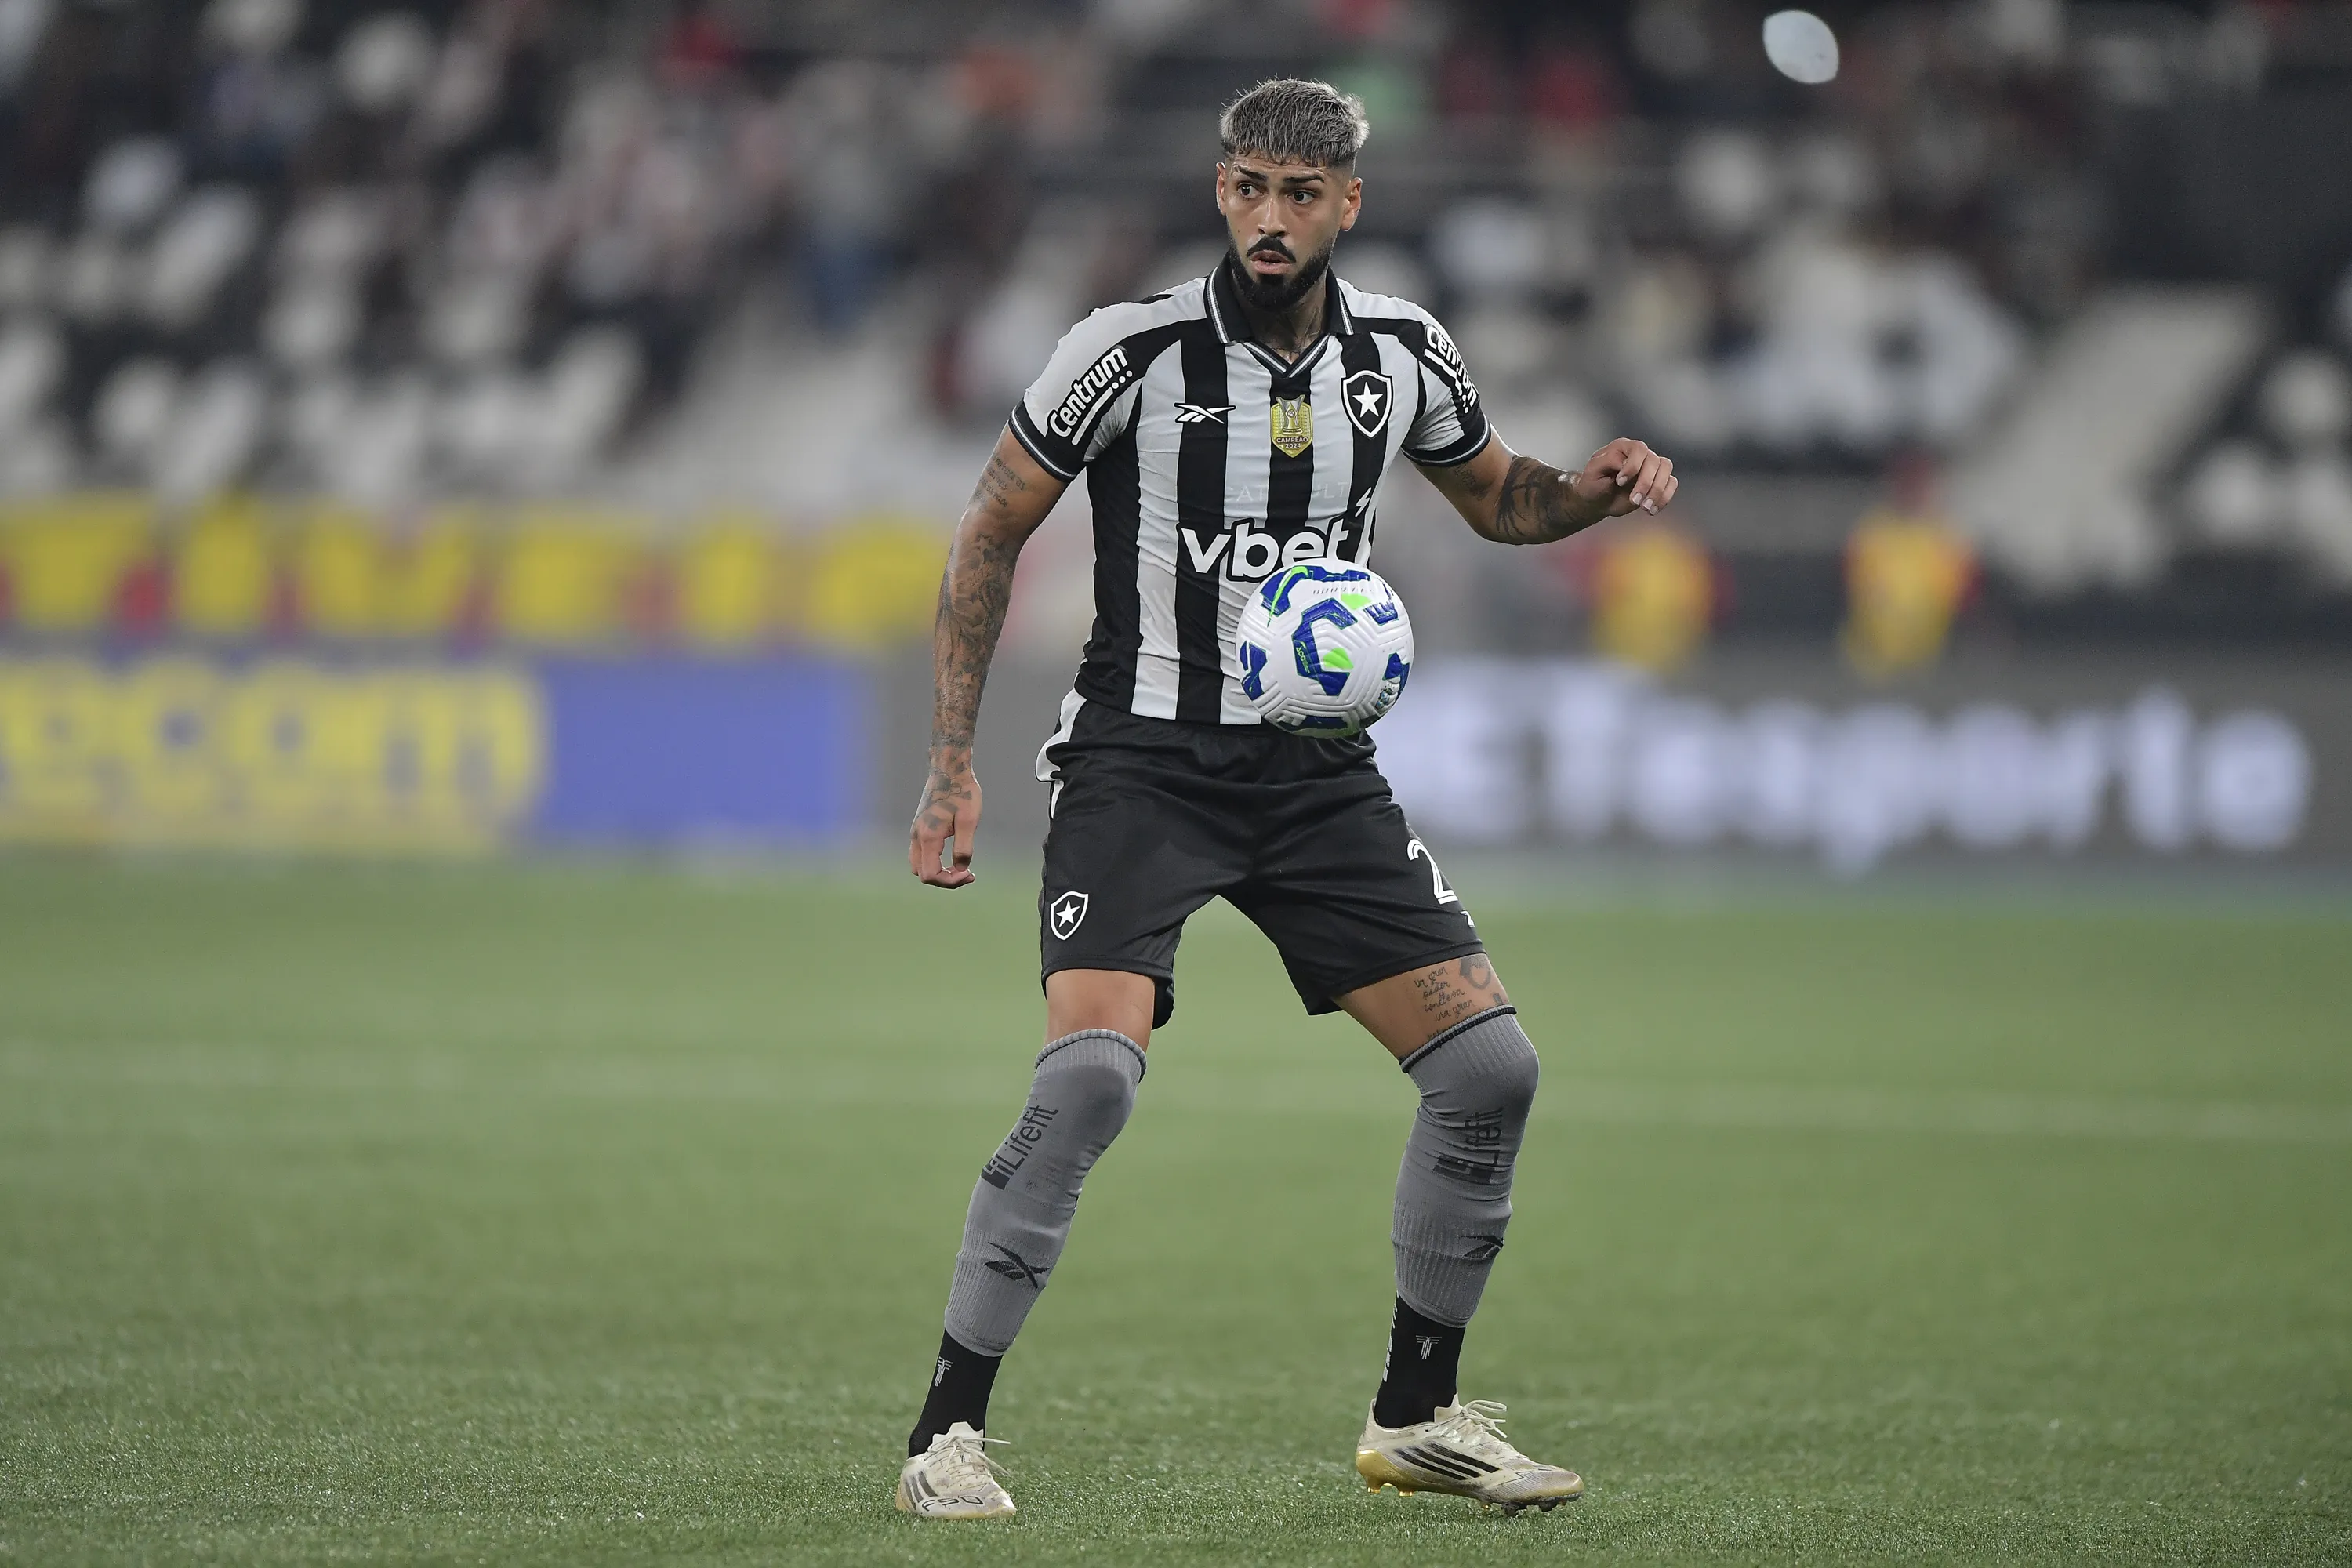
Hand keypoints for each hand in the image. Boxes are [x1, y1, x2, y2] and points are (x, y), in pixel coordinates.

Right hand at [909, 758, 981, 887]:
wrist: (949, 769)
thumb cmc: (963, 792)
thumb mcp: (969, 820)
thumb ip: (964, 847)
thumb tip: (961, 869)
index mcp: (928, 836)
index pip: (930, 875)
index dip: (950, 881)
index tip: (969, 874)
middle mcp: (917, 836)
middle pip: (922, 874)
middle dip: (944, 879)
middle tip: (968, 872)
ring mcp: (915, 832)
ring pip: (918, 866)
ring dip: (937, 871)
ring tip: (960, 866)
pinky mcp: (919, 828)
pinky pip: (920, 855)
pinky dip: (934, 861)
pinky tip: (951, 855)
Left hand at [1570, 438, 1677, 519]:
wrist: (1597, 500)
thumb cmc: (1593, 483)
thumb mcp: (1593, 470)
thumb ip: (1608, 461)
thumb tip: (1625, 462)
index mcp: (1623, 447)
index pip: (1638, 449)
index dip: (1632, 466)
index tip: (1620, 482)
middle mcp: (1640, 454)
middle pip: (1655, 461)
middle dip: (1645, 483)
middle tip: (1634, 501)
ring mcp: (1651, 467)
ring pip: (1666, 470)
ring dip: (1657, 491)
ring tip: (1644, 507)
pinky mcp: (1658, 481)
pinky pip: (1671, 483)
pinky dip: (1664, 497)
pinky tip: (1651, 509)